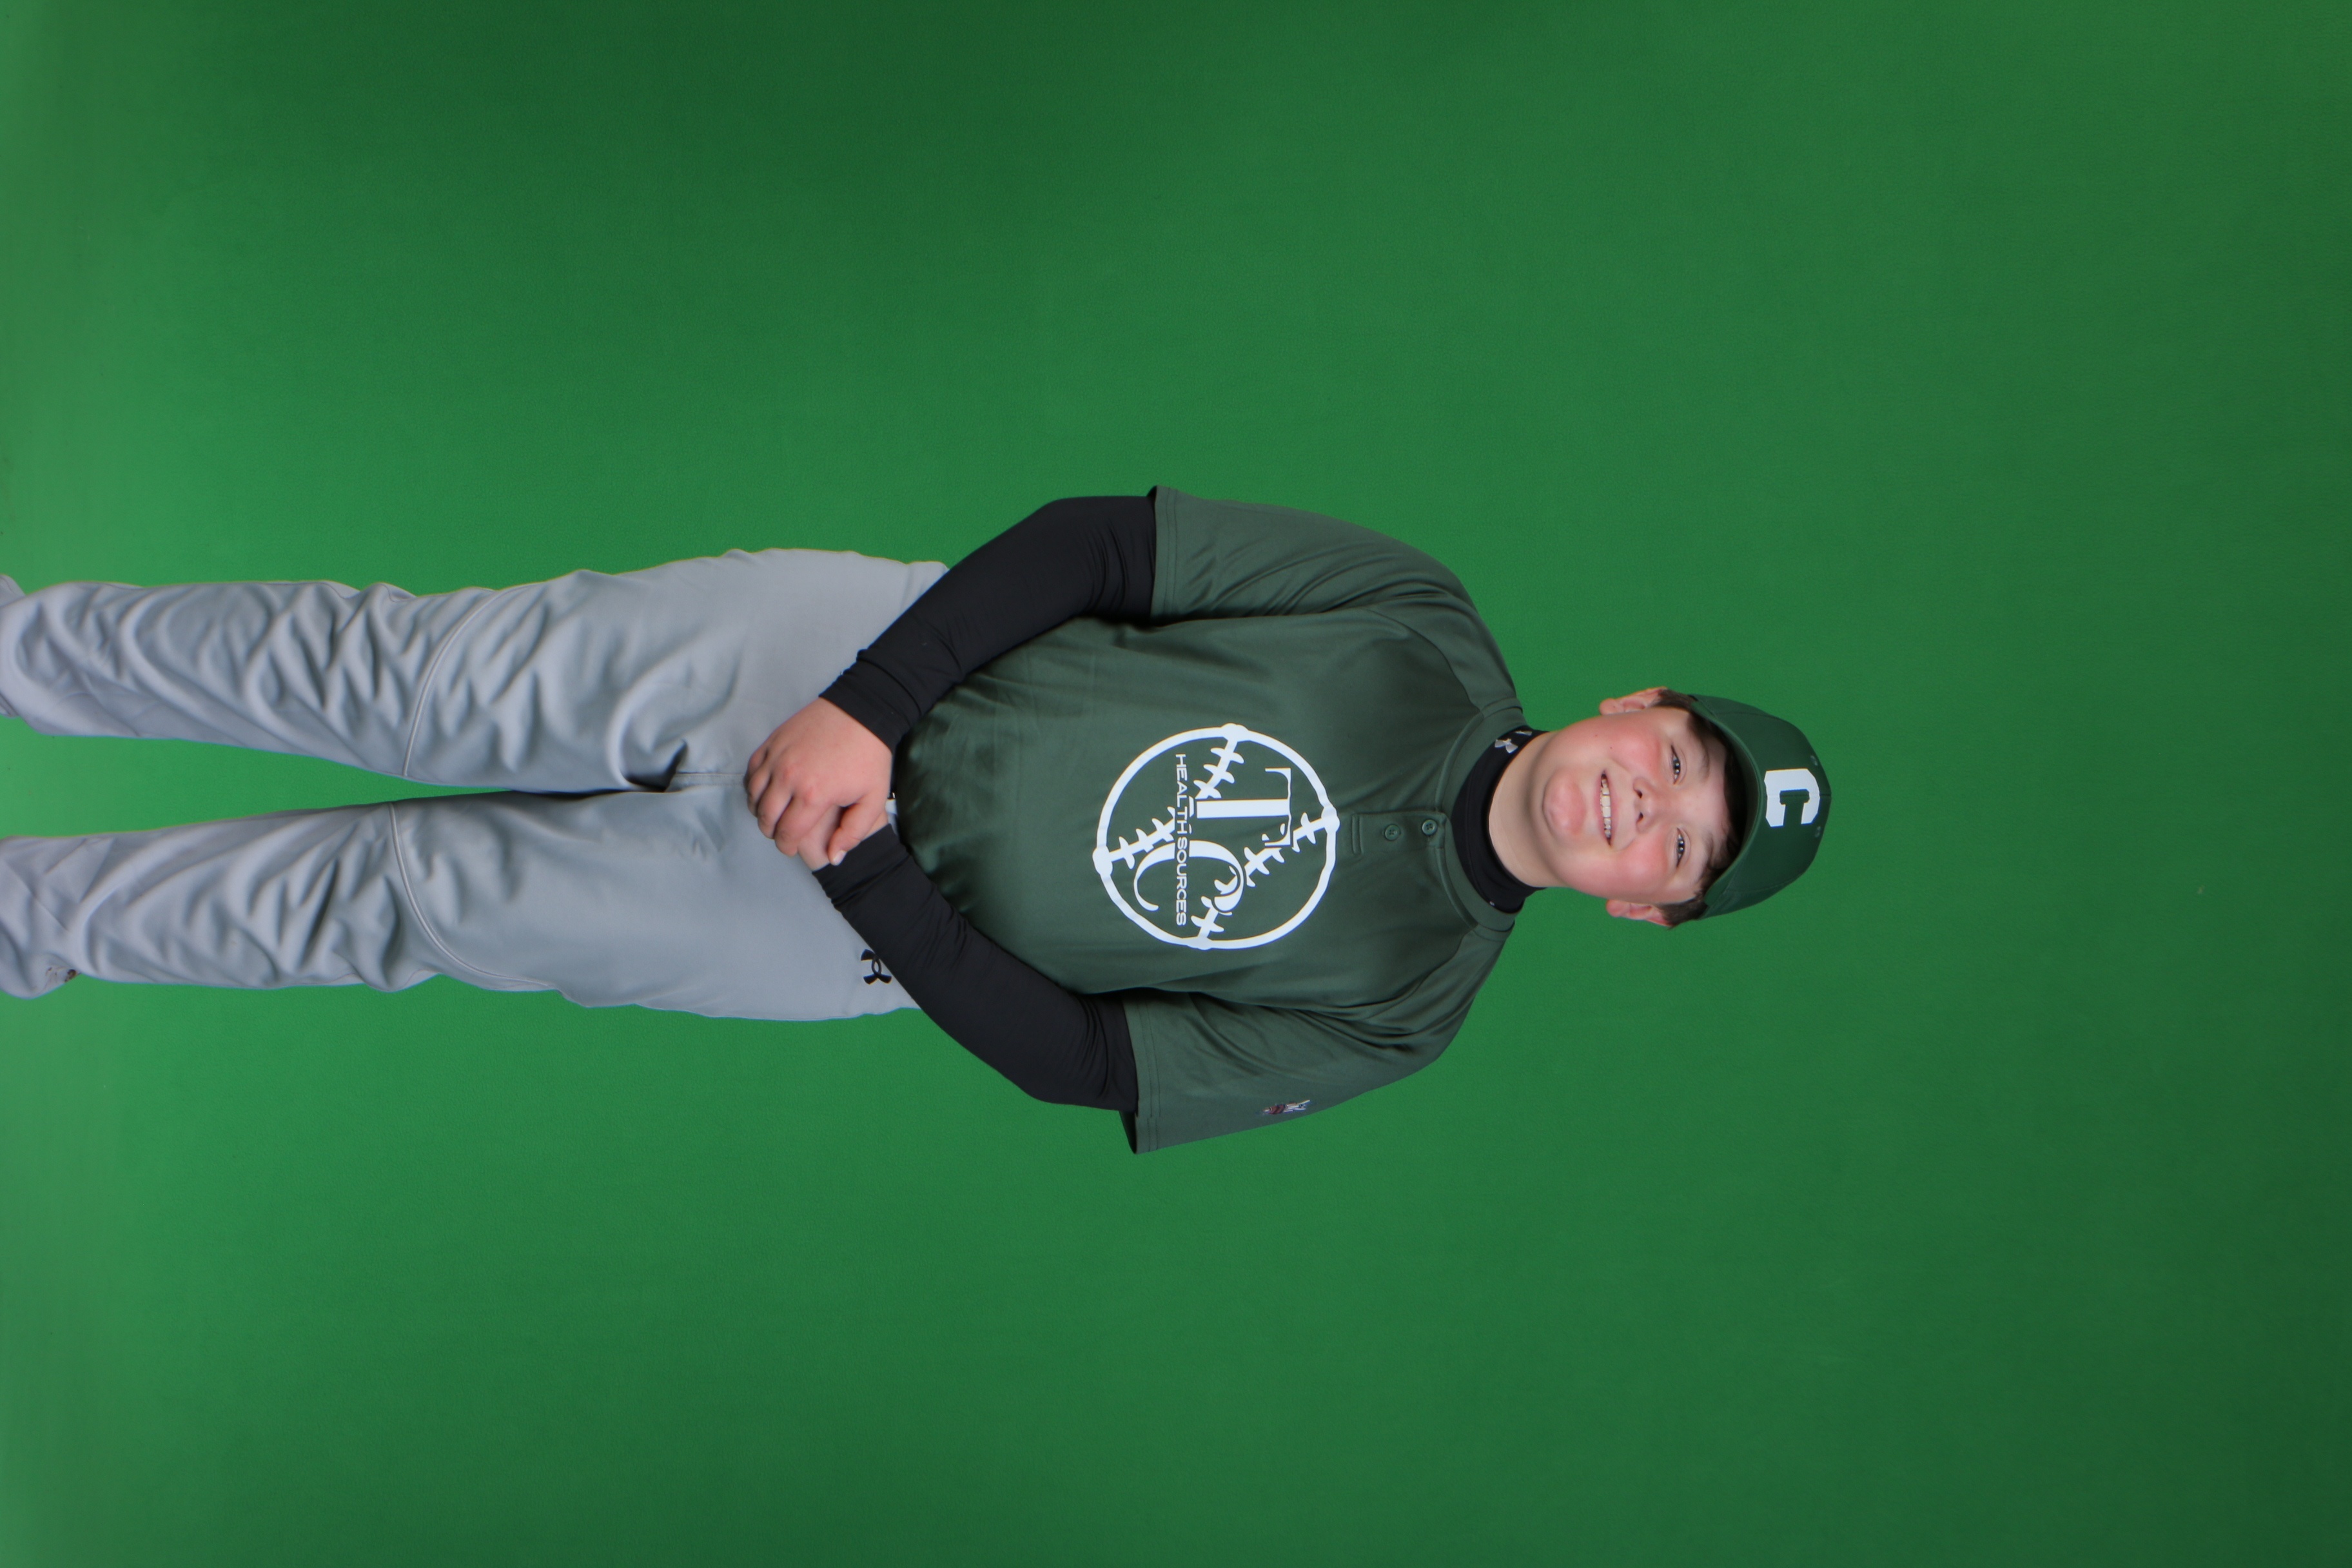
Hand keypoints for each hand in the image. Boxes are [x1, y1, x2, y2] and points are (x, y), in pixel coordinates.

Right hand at [744, 697, 894, 870]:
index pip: (787, 833)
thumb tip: (834, 859)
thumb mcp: (872, 799)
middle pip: (766, 818)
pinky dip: (753, 785)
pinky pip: (751, 771)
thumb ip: (852, 833)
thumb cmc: (869, 756)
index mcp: (813, 795)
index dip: (786, 846)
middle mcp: (789, 777)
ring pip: (754, 795)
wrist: (862, 712)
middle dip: (771, 832)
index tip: (790, 847)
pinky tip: (765, 791)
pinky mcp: (772, 742)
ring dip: (760, 810)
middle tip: (781, 834)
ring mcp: (777, 758)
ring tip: (772, 815)